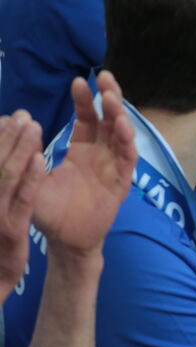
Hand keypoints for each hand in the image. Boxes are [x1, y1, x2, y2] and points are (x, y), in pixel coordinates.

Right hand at [0, 111, 44, 300]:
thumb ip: (0, 179)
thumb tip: (8, 146)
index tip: (10, 116)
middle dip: (10, 136)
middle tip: (23, 114)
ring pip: (6, 175)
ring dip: (19, 149)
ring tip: (32, 126)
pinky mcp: (9, 231)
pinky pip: (22, 201)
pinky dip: (30, 179)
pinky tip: (40, 160)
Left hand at [32, 72, 136, 257]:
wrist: (64, 241)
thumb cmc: (49, 211)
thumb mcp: (33, 179)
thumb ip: (29, 156)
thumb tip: (18, 123)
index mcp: (83, 149)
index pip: (87, 118)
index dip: (84, 100)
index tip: (77, 81)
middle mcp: (102, 152)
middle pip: (109, 118)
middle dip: (109, 96)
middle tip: (104, 76)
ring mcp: (114, 164)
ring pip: (122, 132)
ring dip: (118, 114)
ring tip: (111, 97)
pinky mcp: (122, 180)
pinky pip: (128, 156)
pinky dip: (126, 140)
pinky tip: (120, 125)